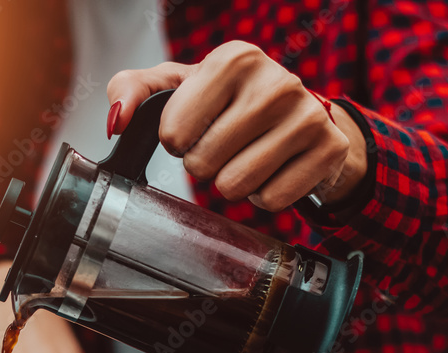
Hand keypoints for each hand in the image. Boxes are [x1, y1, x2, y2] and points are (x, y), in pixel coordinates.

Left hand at [107, 41, 368, 209]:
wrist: (302, 115)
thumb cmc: (229, 101)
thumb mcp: (177, 86)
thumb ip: (132, 91)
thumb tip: (118, 121)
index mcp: (234, 58)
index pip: (173, 132)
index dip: (175, 141)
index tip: (192, 130)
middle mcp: (276, 81)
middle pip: (203, 164)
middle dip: (204, 165)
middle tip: (222, 148)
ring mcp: (308, 115)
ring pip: (236, 186)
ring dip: (232, 183)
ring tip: (246, 158)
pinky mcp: (329, 149)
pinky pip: (270, 200)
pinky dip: (263, 196)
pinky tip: (272, 170)